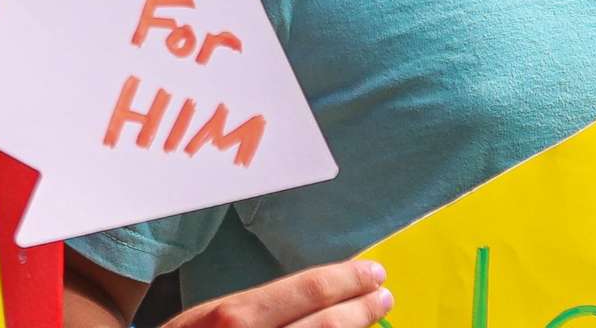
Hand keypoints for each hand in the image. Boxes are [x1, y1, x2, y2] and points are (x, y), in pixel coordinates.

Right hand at [165, 260, 394, 327]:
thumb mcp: (211, 319)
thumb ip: (259, 311)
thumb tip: (314, 300)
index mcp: (235, 317)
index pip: (307, 291)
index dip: (346, 280)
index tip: (373, 272)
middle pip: (325, 324)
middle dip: (362, 308)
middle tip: (384, 296)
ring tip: (374, 319)